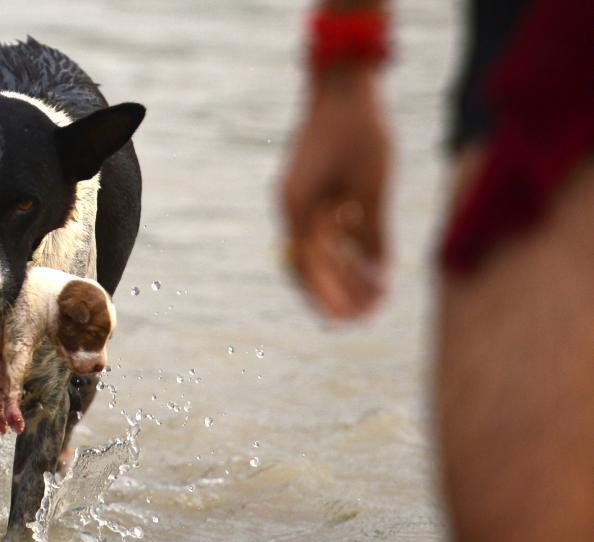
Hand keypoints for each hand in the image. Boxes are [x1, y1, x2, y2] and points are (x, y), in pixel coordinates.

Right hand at [280, 66, 389, 318]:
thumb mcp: (372, 186)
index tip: (345, 321)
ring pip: (321, 251)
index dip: (326, 297)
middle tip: (360, 319)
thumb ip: (374, 233)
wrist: (345, 88)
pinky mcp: (317, 194)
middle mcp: (295, 209)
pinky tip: (371, 270)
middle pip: (311, 264)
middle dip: (336, 293)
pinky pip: (329, 234)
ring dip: (344, 276)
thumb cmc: (360, 131)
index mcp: (297, 208)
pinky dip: (348, 253)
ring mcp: (304, 201)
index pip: (308, 266)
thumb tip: (380, 278)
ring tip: (373, 299)